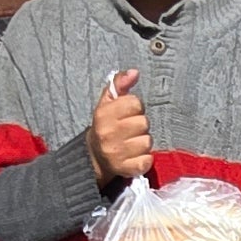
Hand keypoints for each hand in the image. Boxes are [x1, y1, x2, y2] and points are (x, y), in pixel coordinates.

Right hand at [89, 71, 152, 185]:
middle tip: (130, 130)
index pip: (135, 103)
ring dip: (142, 142)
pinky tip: (134, 156)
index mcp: (103, 115)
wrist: (93, 157)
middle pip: (144, 122)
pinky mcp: (125, 169)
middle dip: (140, 125)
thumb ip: (119, 84)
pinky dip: (144, 159)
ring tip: (131, 143)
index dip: (135, 107)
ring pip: (147, 141)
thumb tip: (134, 72)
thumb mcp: (107, 102)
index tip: (127, 114)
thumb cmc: (105, 125)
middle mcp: (108, 134)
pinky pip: (147, 160)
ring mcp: (117, 153)